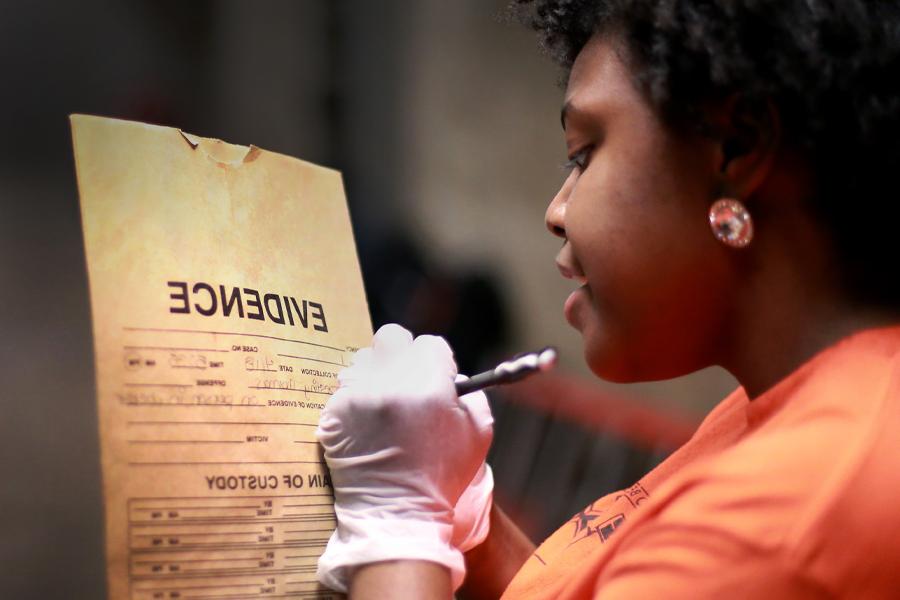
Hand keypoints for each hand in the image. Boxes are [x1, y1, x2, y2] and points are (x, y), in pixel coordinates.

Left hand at [316, 324, 493, 592]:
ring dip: (374, 375)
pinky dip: (355, 401)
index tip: (434, 377)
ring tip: (383, 404)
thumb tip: (452, 374)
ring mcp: (357, 397)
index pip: (429, 343)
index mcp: (429, 384)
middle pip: (391, 337)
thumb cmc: (442, 477)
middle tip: (405, 378)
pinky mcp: (333, 413)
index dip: (435, 360)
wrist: (397, 515)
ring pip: (363, 360)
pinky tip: (367, 425)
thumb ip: (470, 394)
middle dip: (401, 354)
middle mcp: (390, 383)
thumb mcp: (478, 433)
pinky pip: (344, 388)